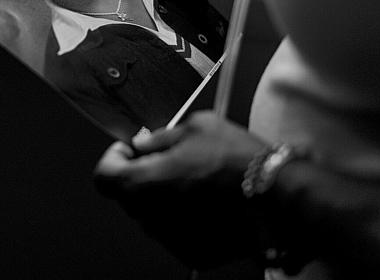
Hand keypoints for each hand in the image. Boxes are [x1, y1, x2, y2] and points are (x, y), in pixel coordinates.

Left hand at [93, 111, 267, 268]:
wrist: (276, 195)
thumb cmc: (236, 159)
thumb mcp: (193, 127)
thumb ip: (159, 138)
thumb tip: (144, 143)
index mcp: (141, 183)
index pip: (104, 175)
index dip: (115, 158)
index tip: (129, 150)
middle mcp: (150, 216)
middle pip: (129, 194)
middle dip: (143, 174)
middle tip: (169, 159)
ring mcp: (171, 238)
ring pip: (153, 213)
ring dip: (163, 197)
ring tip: (194, 180)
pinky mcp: (193, 252)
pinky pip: (176, 230)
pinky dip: (184, 216)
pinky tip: (208, 200)